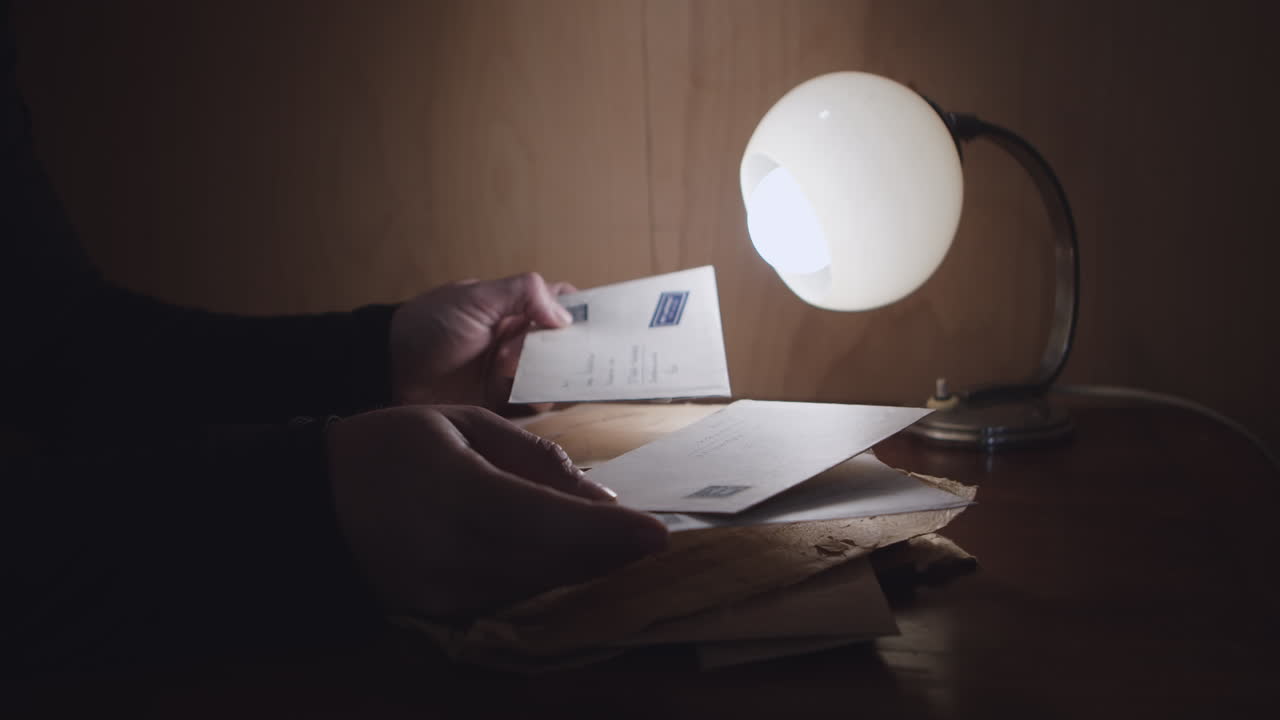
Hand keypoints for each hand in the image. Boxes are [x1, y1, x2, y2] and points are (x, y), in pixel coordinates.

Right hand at [326, 404, 667, 615]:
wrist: (312, 503)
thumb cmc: (391, 446)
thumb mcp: (462, 424)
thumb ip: (533, 457)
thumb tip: (599, 498)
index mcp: (460, 494)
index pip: (553, 523)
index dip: (612, 535)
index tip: (659, 534)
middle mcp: (455, 554)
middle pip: (556, 565)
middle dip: (611, 555)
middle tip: (650, 539)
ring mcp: (446, 593)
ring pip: (540, 588)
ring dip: (585, 570)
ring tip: (620, 547)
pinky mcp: (441, 613)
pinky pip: (513, 597)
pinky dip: (548, 580)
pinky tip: (570, 560)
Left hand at [389, 272, 576, 410]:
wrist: (387, 371)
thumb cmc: (428, 326)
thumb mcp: (475, 298)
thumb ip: (523, 293)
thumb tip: (566, 316)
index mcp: (518, 307)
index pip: (565, 305)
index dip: (587, 313)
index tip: (606, 325)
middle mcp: (523, 339)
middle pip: (569, 345)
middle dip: (574, 352)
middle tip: (561, 353)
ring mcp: (515, 372)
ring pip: (557, 376)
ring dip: (548, 375)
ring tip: (509, 367)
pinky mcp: (504, 403)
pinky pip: (536, 405)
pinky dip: (539, 402)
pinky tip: (524, 395)